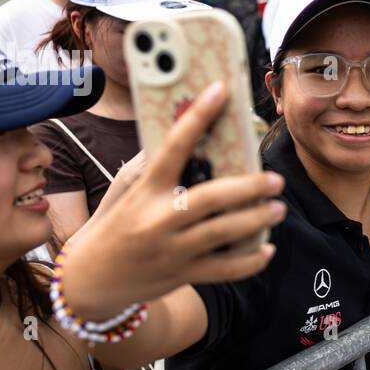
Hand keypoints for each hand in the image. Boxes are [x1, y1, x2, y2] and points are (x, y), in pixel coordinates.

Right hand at [64, 82, 285, 318]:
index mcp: (145, 191)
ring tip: (279, 208)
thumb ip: (155, 168)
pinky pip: (224, 270)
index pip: (173, 146)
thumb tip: (196, 138)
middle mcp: (158, 219)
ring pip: (223, 233)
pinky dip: (250, 260)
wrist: (90, 279)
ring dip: (257, 219)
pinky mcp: (182, 275)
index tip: (221, 90)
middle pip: (211, 198)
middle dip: (249, 187)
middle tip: (275, 179)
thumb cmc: (116, 226)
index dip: (198, 116)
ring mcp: (171, 250)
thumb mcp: (127, 193)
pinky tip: (267, 248)